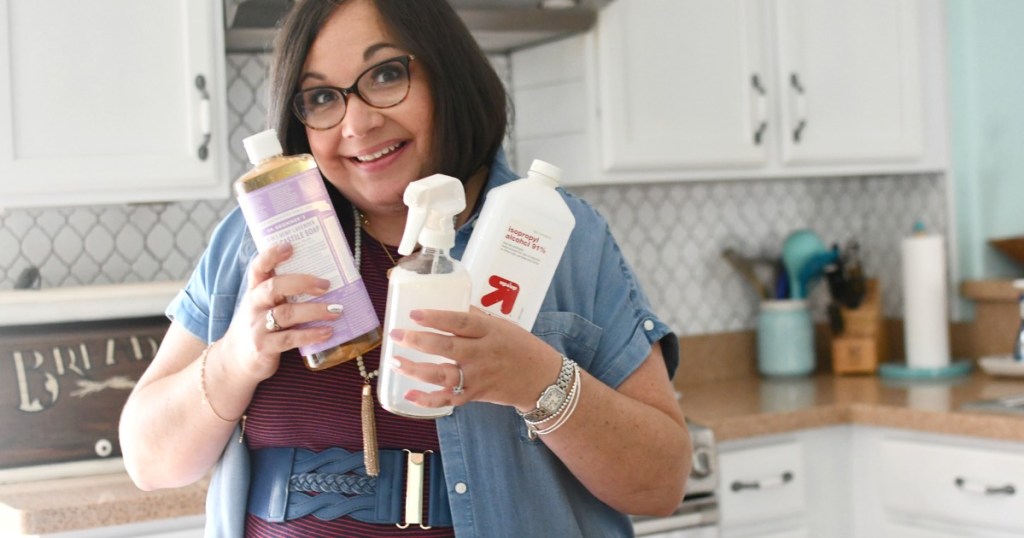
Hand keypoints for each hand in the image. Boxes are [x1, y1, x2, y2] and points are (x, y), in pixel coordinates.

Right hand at [219, 243, 339, 380]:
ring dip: (315, 311)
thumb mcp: (263, 306)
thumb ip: (282, 293)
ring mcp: (257, 326)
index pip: (258, 267)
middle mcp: (254, 305)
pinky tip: (328, 332)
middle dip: (302, 282)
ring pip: (286, 313)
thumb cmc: (258, 327)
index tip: (290, 246)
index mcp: (255, 291)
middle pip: (274, 287)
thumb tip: (323, 280)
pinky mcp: (263, 347)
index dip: (271, 255)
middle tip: (326, 285)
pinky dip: (311, 334)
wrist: (234, 362)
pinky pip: (290, 338)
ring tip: (336, 311)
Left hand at [388, 308, 561, 410]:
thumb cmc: (520, 347)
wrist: (540, 379)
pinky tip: (408, 395)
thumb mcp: (502, 325)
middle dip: (418, 341)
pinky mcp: (475, 395)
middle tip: (396, 334)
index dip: (436, 318)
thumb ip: (475, 317)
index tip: (414, 313)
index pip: (460, 322)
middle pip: (447, 347)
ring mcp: (478, 377)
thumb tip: (447, 305)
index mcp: (490, 331)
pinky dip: (427, 400)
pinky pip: (448, 399)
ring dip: (416, 369)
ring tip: (395, 361)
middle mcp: (483, 354)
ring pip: (443, 375)